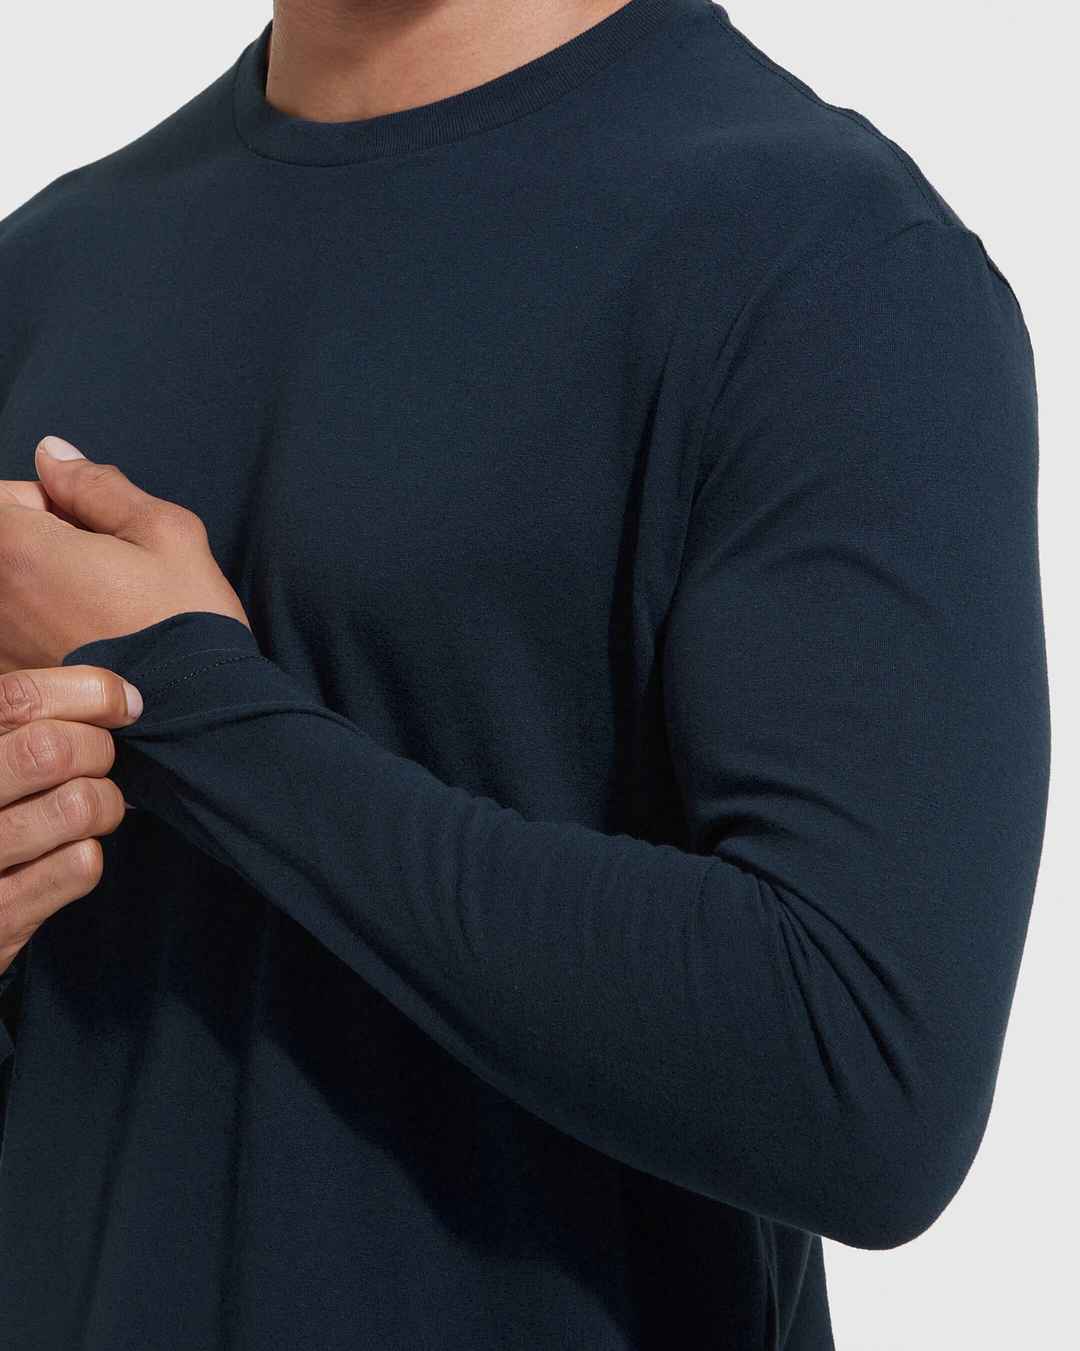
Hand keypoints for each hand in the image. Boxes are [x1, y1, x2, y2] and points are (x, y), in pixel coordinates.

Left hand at [0, 434, 250, 673]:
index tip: (93, 530)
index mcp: (20, 550)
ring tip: (101, 614)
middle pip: (6, 545)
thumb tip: (53, 454)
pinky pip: (21, 634)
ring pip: (14, 593)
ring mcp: (1, 645)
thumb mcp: (165, 532)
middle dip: (45, 545)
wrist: (198, 716)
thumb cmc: (186, 625)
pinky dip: (49, 631)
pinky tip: (93, 648)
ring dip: (46, 591)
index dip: (50, 503)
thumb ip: (97, 485)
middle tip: (106, 572)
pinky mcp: (16, 680)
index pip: (2, 498)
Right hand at [0, 664, 141, 977]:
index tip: (125, 704)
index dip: (89, 691)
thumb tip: (119, 696)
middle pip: (54, 750)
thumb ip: (26, 726)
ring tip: (87, 812)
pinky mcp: (0, 915)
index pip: (19, 697)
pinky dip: (88, 854)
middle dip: (99, 751)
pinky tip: (64, 856)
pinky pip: (81, 864)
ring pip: (79, 806)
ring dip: (103, 804)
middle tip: (97, 764)